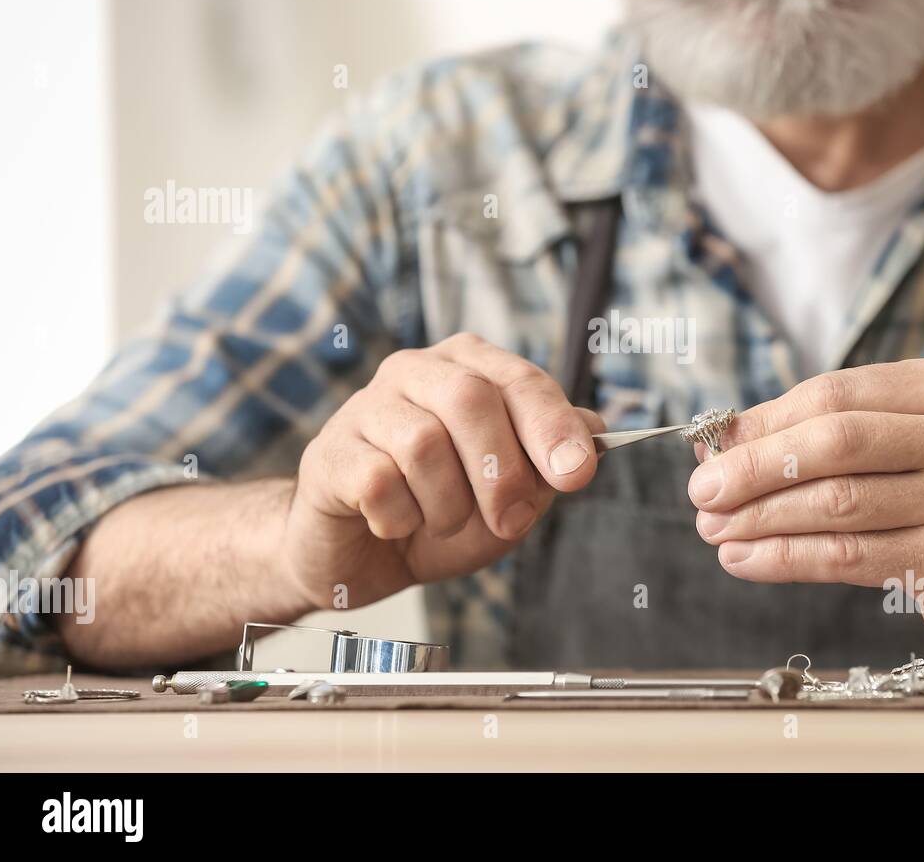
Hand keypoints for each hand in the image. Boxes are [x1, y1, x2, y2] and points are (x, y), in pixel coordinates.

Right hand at [283, 333, 601, 609]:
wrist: (362, 555)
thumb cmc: (441, 513)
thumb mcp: (513, 495)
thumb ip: (550, 463)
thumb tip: (592, 429)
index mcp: (470, 368)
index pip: (521, 380)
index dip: (552, 426)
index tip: (575, 473)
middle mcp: (417, 371)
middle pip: (471, 399)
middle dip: (502, 472)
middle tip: (509, 521)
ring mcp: (367, 407)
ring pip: (424, 444)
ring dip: (449, 505)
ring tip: (442, 521)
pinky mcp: (331, 451)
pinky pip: (380, 482)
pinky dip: (402, 519)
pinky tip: (396, 523)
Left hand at [687, 359, 923, 650]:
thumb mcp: (917, 437)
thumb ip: (837, 430)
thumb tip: (729, 440)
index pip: (835, 394)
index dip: (764, 421)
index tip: (714, 446)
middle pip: (835, 443)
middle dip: (755, 466)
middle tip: (703, 490)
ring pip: (836, 504)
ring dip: (760, 518)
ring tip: (714, 528)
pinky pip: (848, 557)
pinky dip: (785, 558)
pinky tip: (745, 559)